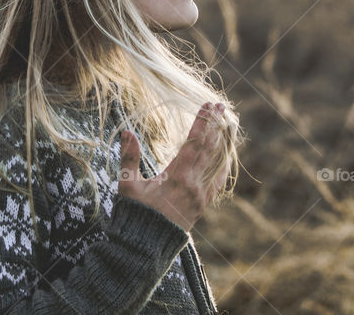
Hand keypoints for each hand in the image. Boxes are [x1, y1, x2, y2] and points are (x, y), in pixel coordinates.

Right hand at [118, 102, 230, 231]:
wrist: (146, 248)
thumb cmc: (135, 216)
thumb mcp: (128, 186)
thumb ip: (129, 158)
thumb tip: (127, 132)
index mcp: (177, 176)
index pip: (194, 142)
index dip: (202, 122)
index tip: (208, 105)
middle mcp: (194, 184)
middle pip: (210, 149)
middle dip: (215, 125)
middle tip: (221, 105)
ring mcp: (201, 196)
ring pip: (217, 163)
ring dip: (222, 142)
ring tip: (226, 124)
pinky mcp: (202, 206)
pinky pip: (217, 181)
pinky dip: (222, 165)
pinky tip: (225, 156)